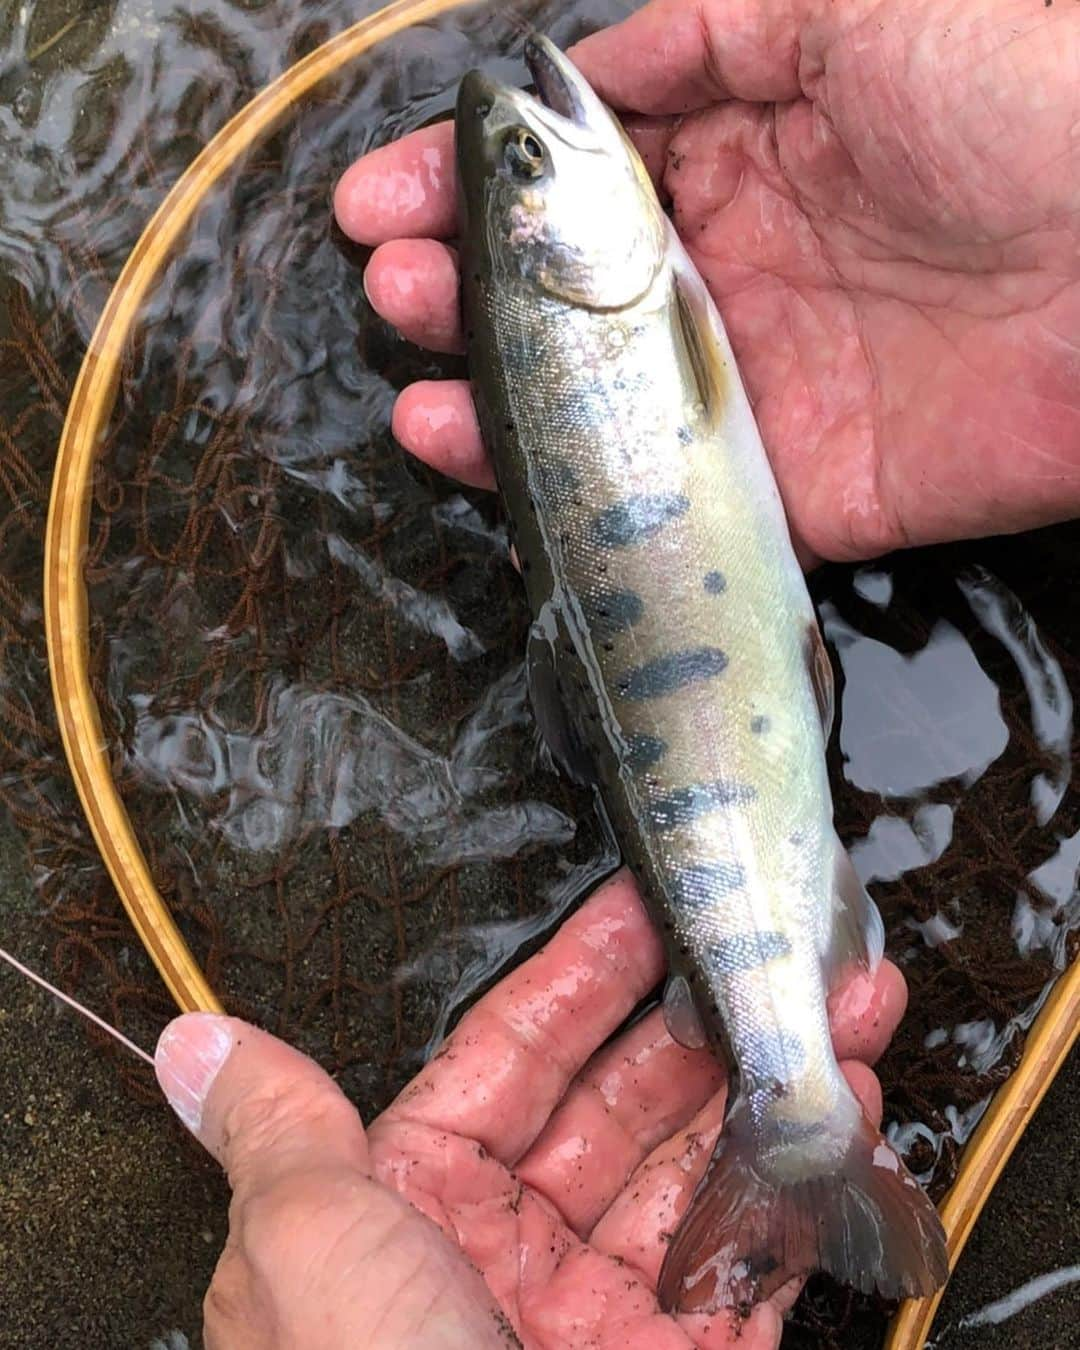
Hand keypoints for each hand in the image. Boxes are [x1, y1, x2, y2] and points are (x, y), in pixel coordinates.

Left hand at [155, 872, 906, 1348]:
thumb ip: (276, 1131)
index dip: (581, 973)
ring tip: (843, 1004)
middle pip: (621, 1098)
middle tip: (770, 942)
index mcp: (412, 1208)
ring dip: (774, 1081)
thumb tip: (191, 1041)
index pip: (510, 1055)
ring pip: (698, 1166)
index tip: (642, 903)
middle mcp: (508, 1252)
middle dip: (701, 1015)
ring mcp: (605, 1314)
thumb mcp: (305, 1252)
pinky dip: (807, 1182)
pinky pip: (756, 1259)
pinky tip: (845, 1108)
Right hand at [334, 0, 1079, 564]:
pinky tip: (484, 459)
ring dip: (491, 395)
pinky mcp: (794, 486)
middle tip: (394, 288)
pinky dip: (568, 491)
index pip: (582, 180)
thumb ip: (711, 33)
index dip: (478, 187)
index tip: (387, 198)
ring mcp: (760, 385)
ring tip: (416, 378)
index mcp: (749, 156)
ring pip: (596, 405)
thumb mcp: (853, 8)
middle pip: (571, 298)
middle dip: (466, 290)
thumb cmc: (1024, 100)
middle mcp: (741, 274)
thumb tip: (594, 66)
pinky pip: (663, 497)